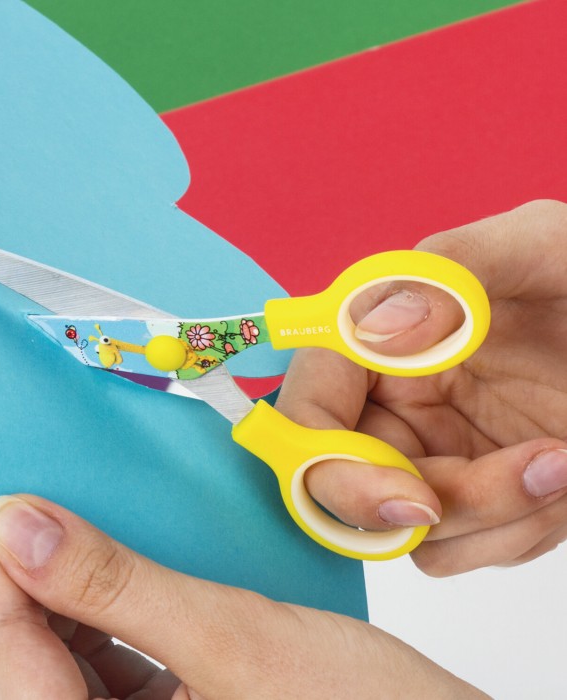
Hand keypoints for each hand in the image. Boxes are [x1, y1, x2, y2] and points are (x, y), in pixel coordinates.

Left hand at [0, 495, 487, 698]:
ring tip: (98, 540)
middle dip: (29, 585)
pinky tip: (130, 578)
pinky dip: (98, 617)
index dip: (1, 572)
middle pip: (8, 666)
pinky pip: (93, 670)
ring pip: (45, 665)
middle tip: (66, 513)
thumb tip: (17, 522)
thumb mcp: (233, 637)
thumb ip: (115, 583)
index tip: (24, 501)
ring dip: (62, 597)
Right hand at [276, 200, 566, 574]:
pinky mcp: (479, 495)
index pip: (309, 400)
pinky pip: (458, 549)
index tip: (400, 490)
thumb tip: (377, 330)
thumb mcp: (542, 247)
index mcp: (386, 337)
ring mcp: (434, 452)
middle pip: (345, 480)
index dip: (323, 453)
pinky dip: (511, 533)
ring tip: (560, 465)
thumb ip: (451, 271)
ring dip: (482, 517)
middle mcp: (397, 398)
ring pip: (403, 528)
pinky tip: (562, 483)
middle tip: (469, 493)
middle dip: (406, 502)